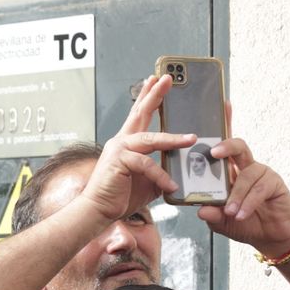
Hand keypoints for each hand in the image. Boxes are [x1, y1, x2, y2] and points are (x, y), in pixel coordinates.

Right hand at [73, 74, 192, 222]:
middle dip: (155, 94)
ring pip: (151, 138)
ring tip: (191, 139)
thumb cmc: (119, 197)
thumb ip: (161, 171)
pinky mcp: (118, 161)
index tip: (156, 80)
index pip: (138, 114)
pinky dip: (161, 175)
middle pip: (141, 113)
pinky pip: (146, 164)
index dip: (147, 96)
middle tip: (168, 78)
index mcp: (127, 143)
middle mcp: (121, 141)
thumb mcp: (148, 181)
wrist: (98, 211)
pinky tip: (171, 185)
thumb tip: (181, 171)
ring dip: (173, 138)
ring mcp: (118, 149)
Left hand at [195, 105, 289, 254]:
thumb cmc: (242, 222)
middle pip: (238, 147)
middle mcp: (245, 166)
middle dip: (226, 146)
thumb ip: (211, 215)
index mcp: (230, 170)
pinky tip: (241, 214)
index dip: (226, 123)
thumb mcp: (220, 220)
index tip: (222, 104)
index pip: (225, 145)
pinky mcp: (274, 182)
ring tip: (230, 211)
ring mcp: (261, 173)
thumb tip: (201, 210)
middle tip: (214, 152)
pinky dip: (247, 203)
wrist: (269, 236)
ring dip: (236, 195)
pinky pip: (258, 189)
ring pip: (246, 174)